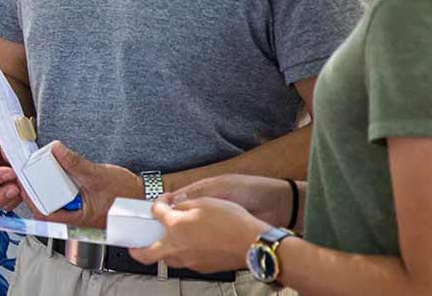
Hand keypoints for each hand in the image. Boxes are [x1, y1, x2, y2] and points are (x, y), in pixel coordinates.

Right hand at [0, 120, 21, 210]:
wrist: (6, 130)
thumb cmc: (1, 127)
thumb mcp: (2, 125)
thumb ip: (6, 139)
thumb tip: (11, 159)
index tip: (11, 173)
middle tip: (15, 189)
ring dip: (8, 198)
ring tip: (22, 185)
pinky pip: (4, 203)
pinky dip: (15, 199)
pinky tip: (22, 186)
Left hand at [33, 141, 141, 228]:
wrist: (144, 195)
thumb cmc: (126, 193)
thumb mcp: (97, 175)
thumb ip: (75, 163)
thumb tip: (56, 150)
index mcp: (79, 218)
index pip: (47, 215)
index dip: (32, 201)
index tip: (24, 186)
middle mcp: (77, 217)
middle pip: (48, 207)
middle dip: (38, 191)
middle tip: (29, 174)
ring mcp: (81, 210)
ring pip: (57, 200)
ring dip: (49, 186)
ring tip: (41, 170)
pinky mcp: (84, 201)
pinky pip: (67, 194)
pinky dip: (60, 183)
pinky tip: (58, 171)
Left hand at [128, 198, 269, 273]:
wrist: (252, 243)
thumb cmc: (232, 222)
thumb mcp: (205, 202)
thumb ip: (184, 205)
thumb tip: (175, 206)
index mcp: (175, 227)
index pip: (156, 213)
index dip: (157, 204)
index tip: (162, 202)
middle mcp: (177, 247)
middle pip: (146, 254)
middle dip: (136, 250)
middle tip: (132, 245)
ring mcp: (189, 260)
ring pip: (167, 259)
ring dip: (161, 251)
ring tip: (163, 242)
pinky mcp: (201, 267)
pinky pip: (185, 261)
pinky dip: (181, 253)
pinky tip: (189, 245)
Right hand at [162, 174, 295, 228]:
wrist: (278, 205)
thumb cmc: (252, 190)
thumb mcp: (221, 187)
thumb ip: (197, 194)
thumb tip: (173, 200)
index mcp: (204, 190)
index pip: (178, 198)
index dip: (166, 205)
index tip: (154, 212)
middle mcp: (207, 205)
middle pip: (183, 215)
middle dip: (173, 222)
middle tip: (160, 229)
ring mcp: (215, 219)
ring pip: (193, 227)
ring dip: (185, 232)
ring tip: (176, 238)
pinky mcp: (224, 232)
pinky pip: (206, 237)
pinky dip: (199, 240)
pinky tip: (194, 243)